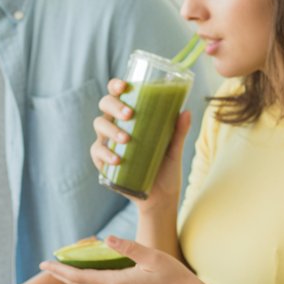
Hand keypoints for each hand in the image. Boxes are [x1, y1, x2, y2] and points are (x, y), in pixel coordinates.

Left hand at [40, 236, 199, 283]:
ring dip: (75, 278)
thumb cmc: (172, 276)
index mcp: (117, 283)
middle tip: (45, 266)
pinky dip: (90, 280)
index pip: (81, 277)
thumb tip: (106, 239)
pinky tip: (89, 273)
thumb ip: (127, 247)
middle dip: (62, 275)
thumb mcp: (151, 256)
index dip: (61, 271)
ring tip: (63, 268)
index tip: (44, 264)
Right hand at [91, 78, 192, 210]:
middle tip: (130, 114)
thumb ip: (179, 131)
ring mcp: (108, 143)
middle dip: (114, 106)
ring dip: (111, 130)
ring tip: (126, 139)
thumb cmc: (166, 168)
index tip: (123, 86)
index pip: (118, 95)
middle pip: (105, 106)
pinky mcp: (104, 162)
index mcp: (131, 117)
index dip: (116, 86)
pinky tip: (117, 159)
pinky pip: (97, 153)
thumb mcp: (174, 149)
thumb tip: (186, 112)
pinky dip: (105, 154)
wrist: (161, 197)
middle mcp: (116, 126)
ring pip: (99, 126)